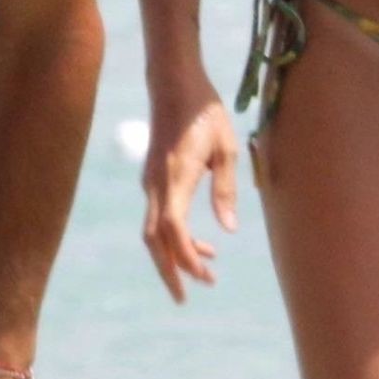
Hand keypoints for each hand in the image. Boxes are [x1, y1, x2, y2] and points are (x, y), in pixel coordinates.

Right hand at [142, 88, 238, 301]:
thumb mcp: (226, 148)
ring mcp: (150, 180)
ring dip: (173, 255)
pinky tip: (201, 241)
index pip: (171, 228)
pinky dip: (173, 236)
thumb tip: (228, 230)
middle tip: (186, 298)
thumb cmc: (205, 111)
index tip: (205, 274)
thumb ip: (225, 190)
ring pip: (152, 231)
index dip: (185, 256)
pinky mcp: (152, 177)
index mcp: (176, 175)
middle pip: (153, 239)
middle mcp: (156, 182)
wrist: (173, 80)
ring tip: (206, 270)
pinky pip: (158, 216)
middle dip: (168, 271)